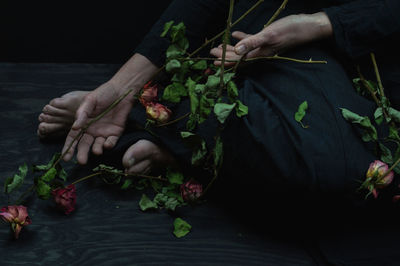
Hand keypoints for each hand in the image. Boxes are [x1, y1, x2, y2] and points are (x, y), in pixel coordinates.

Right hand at [62, 81, 132, 163]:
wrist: (121, 91)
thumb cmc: (103, 94)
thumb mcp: (90, 101)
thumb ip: (82, 114)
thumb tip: (75, 127)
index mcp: (83, 124)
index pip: (73, 138)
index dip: (69, 148)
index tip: (65, 157)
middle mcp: (92, 130)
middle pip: (85, 145)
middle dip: (82, 154)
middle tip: (81, 161)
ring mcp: (104, 132)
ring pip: (98, 146)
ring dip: (97, 150)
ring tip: (96, 152)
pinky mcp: (116, 133)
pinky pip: (111, 142)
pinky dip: (109, 145)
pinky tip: (107, 144)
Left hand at [210, 12, 332, 64]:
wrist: (309, 27)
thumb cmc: (291, 29)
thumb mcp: (270, 35)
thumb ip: (252, 43)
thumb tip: (236, 52)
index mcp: (260, 54)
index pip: (238, 61)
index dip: (226, 62)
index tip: (214, 62)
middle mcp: (261, 53)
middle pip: (239, 57)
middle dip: (225, 56)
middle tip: (212, 53)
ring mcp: (265, 47)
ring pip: (244, 50)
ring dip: (231, 49)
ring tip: (219, 46)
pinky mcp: (269, 39)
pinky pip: (252, 41)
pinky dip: (243, 39)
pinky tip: (235, 34)